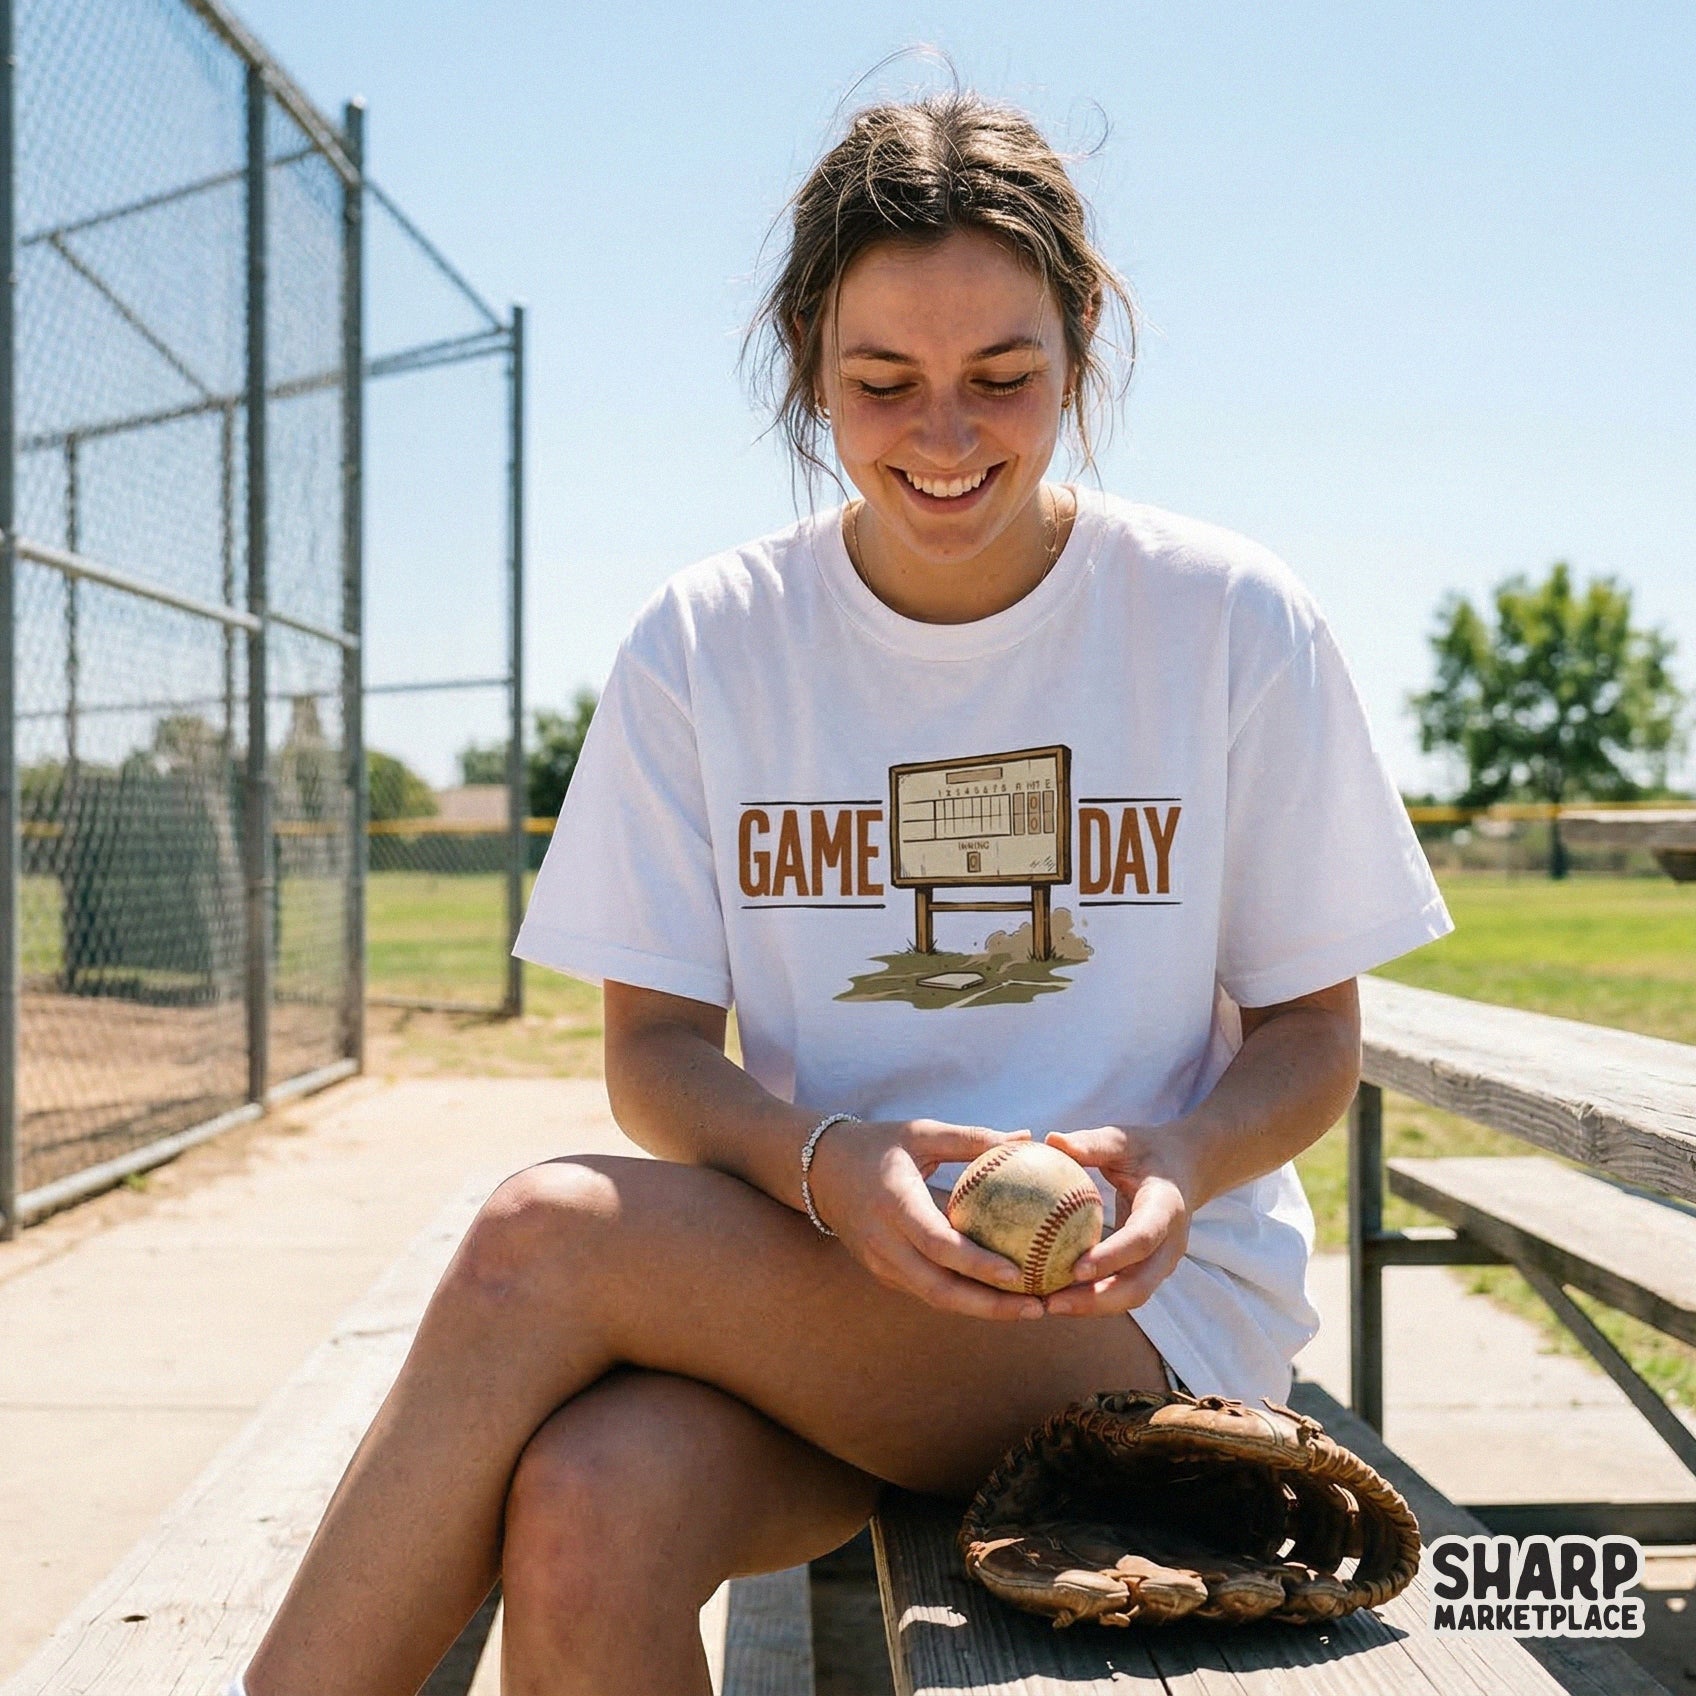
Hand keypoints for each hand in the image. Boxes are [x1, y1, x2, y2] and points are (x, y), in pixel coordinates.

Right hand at [806, 1119, 1045, 1320]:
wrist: (820, 1171)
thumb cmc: (879, 1145)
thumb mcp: (922, 1133)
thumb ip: (972, 1138)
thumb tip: (1026, 1137)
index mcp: (894, 1203)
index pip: (938, 1244)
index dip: (978, 1264)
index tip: (1019, 1273)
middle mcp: (883, 1242)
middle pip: (939, 1289)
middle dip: (990, 1306)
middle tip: (1037, 1307)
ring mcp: (880, 1263)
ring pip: (935, 1298)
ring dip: (982, 1309)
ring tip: (1029, 1307)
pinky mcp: (883, 1273)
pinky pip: (927, 1291)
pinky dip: (964, 1299)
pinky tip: (1000, 1296)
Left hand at [1038, 1125, 1194, 1316]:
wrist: (1186, 1168)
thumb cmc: (1147, 1150)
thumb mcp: (1122, 1139)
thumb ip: (1091, 1143)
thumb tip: (1051, 1139)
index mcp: (1166, 1208)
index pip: (1143, 1239)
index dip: (1112, 1257)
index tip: (1076, 1269)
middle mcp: (1170, 1244)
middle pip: (1139, 1285)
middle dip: (1097, 1300)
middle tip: (1052, 1302)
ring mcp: (1163, 1263)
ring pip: (1131, 1297)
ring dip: (1091, 1307)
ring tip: (1047, 1305)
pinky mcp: (1151, 1271)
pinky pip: (1123, 1292)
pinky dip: (1094, 1300)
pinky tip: (1056, 1297)